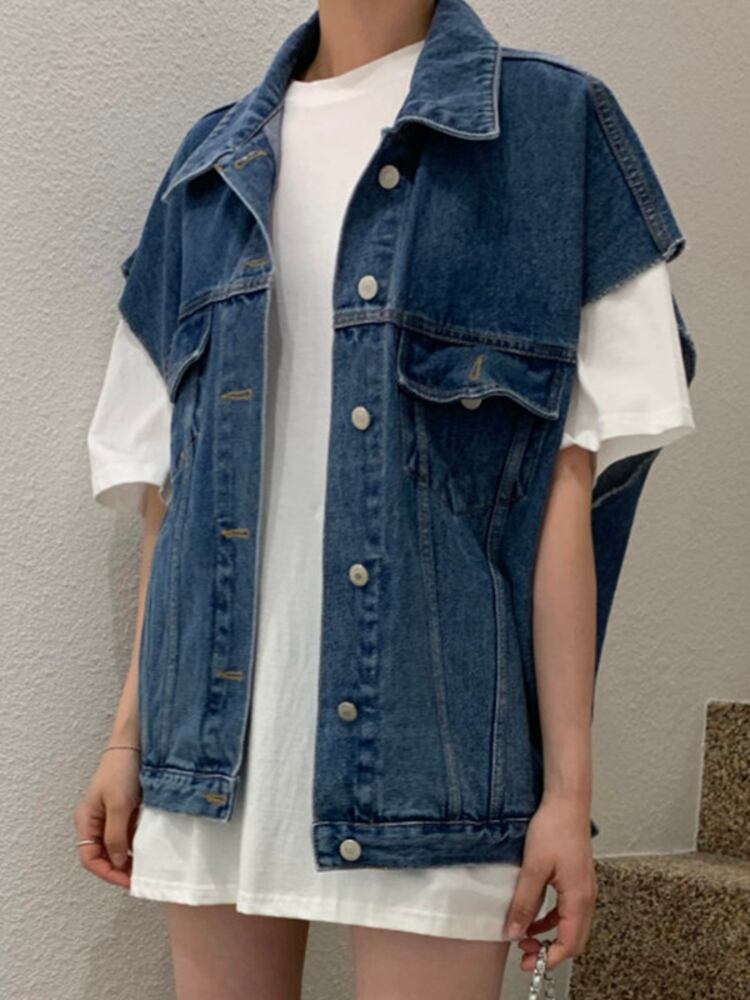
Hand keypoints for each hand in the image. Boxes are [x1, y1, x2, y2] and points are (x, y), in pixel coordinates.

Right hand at [73, 747, 141, 888]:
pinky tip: (150, 848)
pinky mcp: (127, 809)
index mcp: (87, 821)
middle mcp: (97, 821)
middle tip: (139, 878)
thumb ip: (116, 836)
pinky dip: (138, 843)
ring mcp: (112, 815)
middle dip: (120, 869)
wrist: (135, 744)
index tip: (127, 881)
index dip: (108, 873)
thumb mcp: (119, 806)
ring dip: (130, 857)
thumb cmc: (121, 770)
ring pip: (118, 846)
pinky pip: (130, 833)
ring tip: (147, 867)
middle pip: (104, 855)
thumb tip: (118, 862)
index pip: (90, 859)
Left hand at [502, 793, 597, 971]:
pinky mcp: (577, 879)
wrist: (566, 802)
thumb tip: (514, 932)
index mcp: (579, 897)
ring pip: (570, 925)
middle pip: (573, 938)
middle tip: (523, 954)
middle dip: (549, 951)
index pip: (570, 942)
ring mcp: (584, 888)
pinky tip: (533, 916)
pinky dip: (551, 919)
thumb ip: (525, 902)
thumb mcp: (533, 867)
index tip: (529, 963)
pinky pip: (567, 910)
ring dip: (549, 935)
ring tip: (524, 936)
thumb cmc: (554, 828)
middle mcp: (586, 896)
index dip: (550, 958)